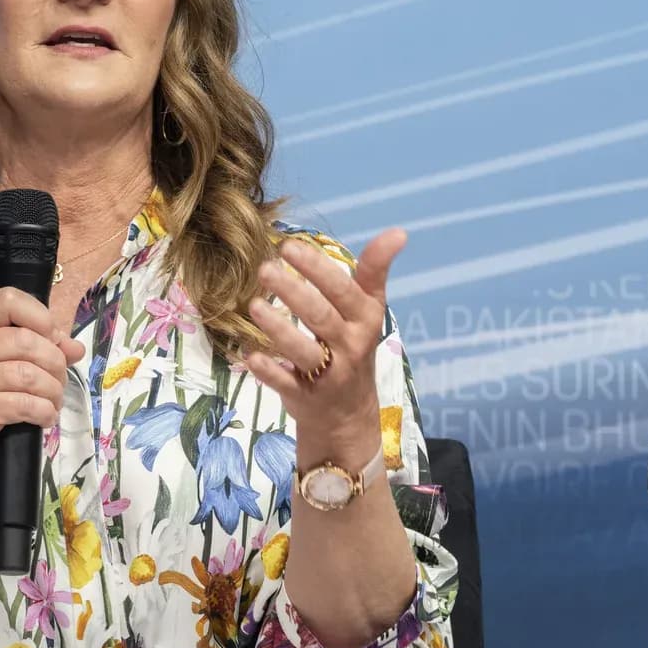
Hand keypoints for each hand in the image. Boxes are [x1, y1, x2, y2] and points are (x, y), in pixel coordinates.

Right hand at [0, 287, 86, 482]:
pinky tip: (44, 417)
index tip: (52, 339)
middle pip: (26, 341)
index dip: (41, 317)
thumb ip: (40, 347)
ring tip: (52, 401)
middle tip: (58, 381)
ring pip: (30, 374)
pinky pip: (26, 404)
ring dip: (53, 391)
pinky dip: (45, 411)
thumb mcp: (5, 363)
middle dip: (55, 363)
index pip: (8, 301)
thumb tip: (75, 347)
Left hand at [243, 228, 406, 451]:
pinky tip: (248, 353)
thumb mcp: (368, 312)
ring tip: (253, 306)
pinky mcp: (305, 397)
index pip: (344, 290)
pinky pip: (286, 383)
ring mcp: (328, 375)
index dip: (319, 269)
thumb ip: (373, 272)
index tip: (289, 247)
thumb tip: (398, 232)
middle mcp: (349, 346)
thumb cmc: (353, 348)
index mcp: (364, 320)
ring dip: (278, 329)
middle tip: (265, 269)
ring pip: (303, 351)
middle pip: (321, 317)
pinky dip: (268, 370)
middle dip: (294, 293)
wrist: (349, 415)